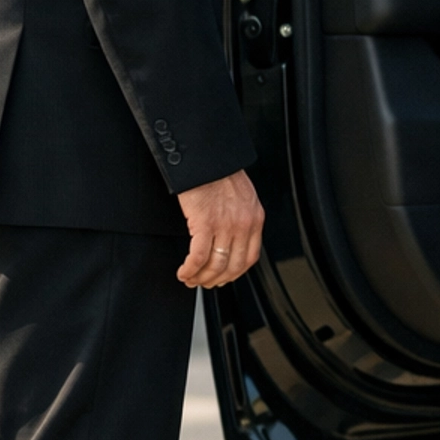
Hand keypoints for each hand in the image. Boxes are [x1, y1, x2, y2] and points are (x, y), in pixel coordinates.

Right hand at [177, 170, 263, 287]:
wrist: (207, 157)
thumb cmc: (220, 172)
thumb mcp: (243, 196)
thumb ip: (242, 218)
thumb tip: (232, 239)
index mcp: (255, 218)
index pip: (250, 258)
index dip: (234, 273)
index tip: (223, 277)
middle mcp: (243, 224)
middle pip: (233, 266)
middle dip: (216, 280)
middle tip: (203, 282)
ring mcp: (225, 225)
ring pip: (215, 265)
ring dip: (201, 277)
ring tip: (190, 278)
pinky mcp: (204, 223)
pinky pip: (198, 257)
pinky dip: (190, 269)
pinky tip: (183, 272)